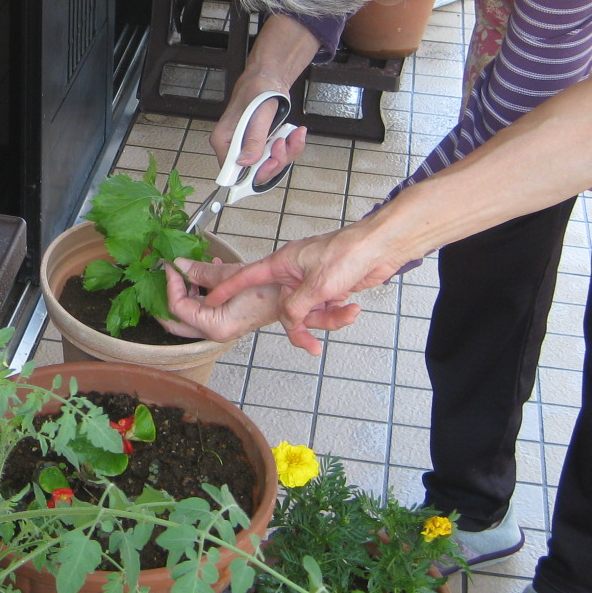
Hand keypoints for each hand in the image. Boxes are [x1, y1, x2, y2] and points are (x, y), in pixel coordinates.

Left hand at [162, 260, 360, 350]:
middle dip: (167, 296)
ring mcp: (220, 327)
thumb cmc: (270, 289)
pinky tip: (206, 272)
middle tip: (165, 274)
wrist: (294, 295)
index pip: (178, 307)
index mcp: (215, 326)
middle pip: (175, 321)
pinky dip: (199, 292)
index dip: (171, 283)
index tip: (170, 265)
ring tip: (186, 268)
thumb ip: (200, 272)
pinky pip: (203, 309)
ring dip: (184, 291)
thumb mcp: (230, 276)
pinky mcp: (226, 319)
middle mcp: (215, 332)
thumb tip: (179, 264)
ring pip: (188, 314)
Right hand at [199, 224, 408, 350]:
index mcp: (283, 262)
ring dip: (327, 319)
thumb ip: (296, 307)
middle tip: (309, 343)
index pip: (246, 277)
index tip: (210, 299)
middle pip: (283, 306)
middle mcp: (294, 272)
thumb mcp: (316, 285)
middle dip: (300, 326)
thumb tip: (290, 321)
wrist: (381, 248)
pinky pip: (323, 309)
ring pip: (306, 311)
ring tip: (346, 315)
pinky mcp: (328, 288)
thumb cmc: (349, 252)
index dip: (227, 289)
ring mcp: (311, 281)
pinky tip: (351, 308)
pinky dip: (337, 313)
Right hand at [210, 87, 307, 187]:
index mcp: (224, 141)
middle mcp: (234, 148)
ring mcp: (249, 148)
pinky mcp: (261, 146)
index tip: (271, 163)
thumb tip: (245, 163)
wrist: (268, 80)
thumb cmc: (258, 90)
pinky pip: (278, 156)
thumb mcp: (258, 114)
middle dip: (275, 160)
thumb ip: (253, 140)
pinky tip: (295, 134)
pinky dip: (291, 147)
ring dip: (286, 153)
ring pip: (269, 165)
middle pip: (254, 171)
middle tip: (284, 144)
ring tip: (292, 135)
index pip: (233, 171)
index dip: (254, 172)